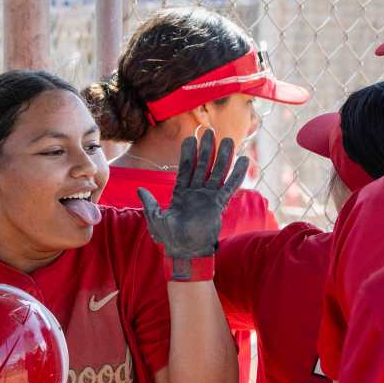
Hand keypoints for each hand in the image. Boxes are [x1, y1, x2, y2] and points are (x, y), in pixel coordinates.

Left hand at [137, 129, 248, 257]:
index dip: (188, 153)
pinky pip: (229, 187)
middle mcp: (195, 192)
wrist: (184, 251)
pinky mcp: (218, 205)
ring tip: (229, 140)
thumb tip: (140, 189)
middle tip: (210, 131)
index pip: (185, 168)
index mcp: (180, 193)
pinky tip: (243, 161)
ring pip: (217, 172)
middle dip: (206, 149)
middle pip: (202, 165)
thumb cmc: (169, 238)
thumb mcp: (155, 218)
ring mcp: (207, 197)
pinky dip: (236, 175)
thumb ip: (150, 203)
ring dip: (223, 157)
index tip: (190, 138)